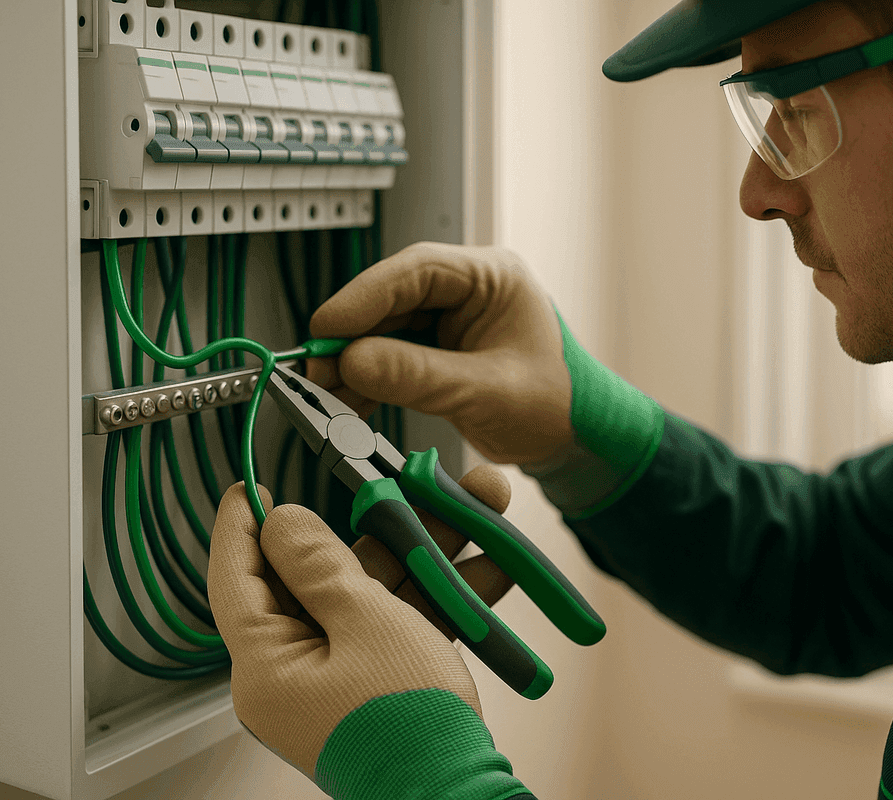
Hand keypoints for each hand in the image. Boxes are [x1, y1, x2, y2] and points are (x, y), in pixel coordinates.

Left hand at [207, 466, 528, 798]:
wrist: (460, 797)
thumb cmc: (407, 727)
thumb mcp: (366, 624)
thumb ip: (322, 566)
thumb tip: (284, 524)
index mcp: (266, 666)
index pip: (236, 580)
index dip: (242, 526)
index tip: (248, 486)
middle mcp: (295, 674)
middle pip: (323, 579)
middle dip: (379, 527)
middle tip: (401, 484)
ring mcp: (342, 680)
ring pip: (375, 596)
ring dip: (427, 555)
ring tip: (475, 510)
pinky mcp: (383, 686)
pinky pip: (402, 625)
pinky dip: (440, 596)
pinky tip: (488, 564)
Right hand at [306, 242, 573, 466]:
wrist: (576, 438)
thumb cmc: (557, 404)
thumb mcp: (487, 391)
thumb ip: (420, 376)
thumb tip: (354, 363)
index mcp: (492, 276)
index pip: (418, 270)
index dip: (365, 296)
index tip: (327, 327)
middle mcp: (467, 289)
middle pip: (392, 299)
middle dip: (352, 336)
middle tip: (316, 369)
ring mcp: (450, 319)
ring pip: (385, 329)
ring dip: (354, 363)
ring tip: (325, 395)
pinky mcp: (438, 350)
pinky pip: (391, 356)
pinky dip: (368, 381)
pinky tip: (348, 405)